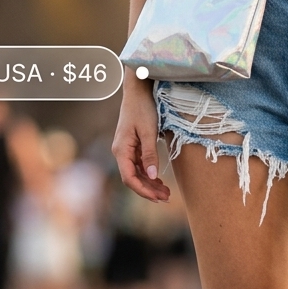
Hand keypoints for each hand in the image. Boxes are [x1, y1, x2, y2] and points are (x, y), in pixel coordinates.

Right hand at [112, 80, 170, 202]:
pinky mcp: (132, 146)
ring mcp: (126, 149)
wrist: (138, 90)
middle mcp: (120, 152)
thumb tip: (152, 176)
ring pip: (137, 173)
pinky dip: (149, 174)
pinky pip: (139, 165)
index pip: (129, 178)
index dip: (143, 190)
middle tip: (166, 198)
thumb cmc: (142, 108)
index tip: (158, 198)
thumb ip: (150, 155)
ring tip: (166, 192)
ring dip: (150, 183)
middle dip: (148, 190)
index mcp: (121, 150)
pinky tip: (159, 180)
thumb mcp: (149, 131)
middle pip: (133, 178)